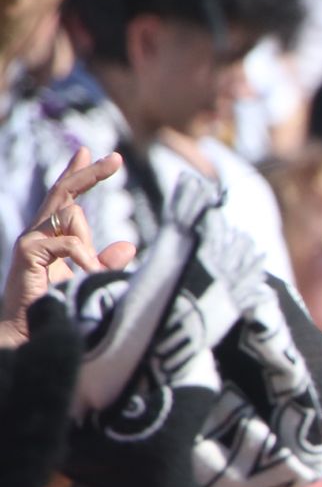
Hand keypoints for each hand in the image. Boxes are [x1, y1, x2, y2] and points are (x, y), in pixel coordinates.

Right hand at [2, 147, 135, 334]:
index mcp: (52, 236)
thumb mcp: (88, 281)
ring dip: (91, 244)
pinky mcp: (27, 251)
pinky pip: (69, 243)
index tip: (89, 151)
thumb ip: (105, 263)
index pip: (66, 198)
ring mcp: (31, 240)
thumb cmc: (57, 309)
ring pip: (72, 216)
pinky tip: (88, 276)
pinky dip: (85, 259)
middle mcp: (39, 233)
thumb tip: (129, 245)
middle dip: (89, 173)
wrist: (31, 334)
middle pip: (65, 193)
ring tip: (91, 276)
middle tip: (116, 158)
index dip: (79, 174)